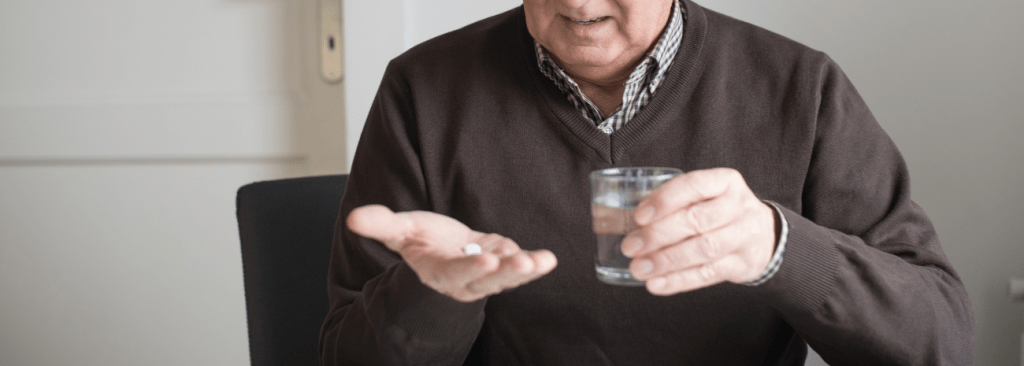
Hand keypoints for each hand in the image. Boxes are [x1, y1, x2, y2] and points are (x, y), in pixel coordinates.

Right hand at [347, 205, 557, 301]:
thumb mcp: (399, 231)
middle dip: (505, 272)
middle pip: (488, 279)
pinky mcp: (504, 264)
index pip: (456, 273)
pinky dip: (536, 265)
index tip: (486, 259)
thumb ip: (379, 224)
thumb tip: (352, 217)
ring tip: (541, 262)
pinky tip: (548, 260)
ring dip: (525, 270)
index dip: (471, 268)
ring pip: (508, 277)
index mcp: (440, 272)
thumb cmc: (421, 242)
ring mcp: (488, 275)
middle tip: (521, 263)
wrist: (441, 253)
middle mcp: (466, 280)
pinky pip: (522, 268)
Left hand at [621, 168, 777, 294]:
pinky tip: (656, 284)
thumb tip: (621, 219)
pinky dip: (678, 281)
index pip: (694, 185)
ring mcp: (744, 236)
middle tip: (630, 246)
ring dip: (666, 261)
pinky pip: (708, 274)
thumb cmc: (719, 210)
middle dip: (659, 234)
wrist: (764, 235)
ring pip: (703, 249)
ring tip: (638, 269)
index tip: (638, 216)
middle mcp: (739, 206)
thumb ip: (673, 202)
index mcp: (725, 181)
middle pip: (697, 220)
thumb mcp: (705, 195)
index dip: (665, 200)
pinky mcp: (742, 264)